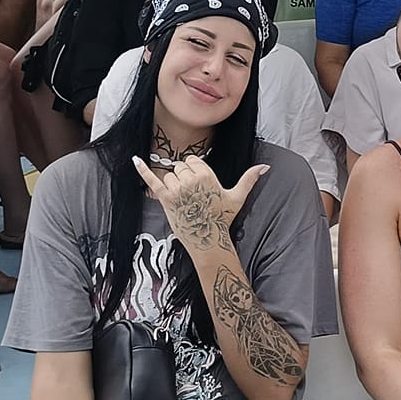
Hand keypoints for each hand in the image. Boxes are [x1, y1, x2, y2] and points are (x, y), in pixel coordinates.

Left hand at [133, 155, 266, 251]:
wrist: (207, 239)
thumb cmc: (222, 218)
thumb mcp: (238, 197)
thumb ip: (249, 178)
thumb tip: (265, 167)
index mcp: (207, 175)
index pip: (192, 161)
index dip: (195, 172)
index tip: (199, 186)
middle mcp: (191, 180)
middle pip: (180, 167)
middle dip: (184, 178)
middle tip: (192, 196)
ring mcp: (177, 189)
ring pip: (169, 175)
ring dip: (173, 184)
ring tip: (184, 200)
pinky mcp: (165, 199)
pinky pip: (151, 180)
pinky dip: (142, 169)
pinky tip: (135, 159)